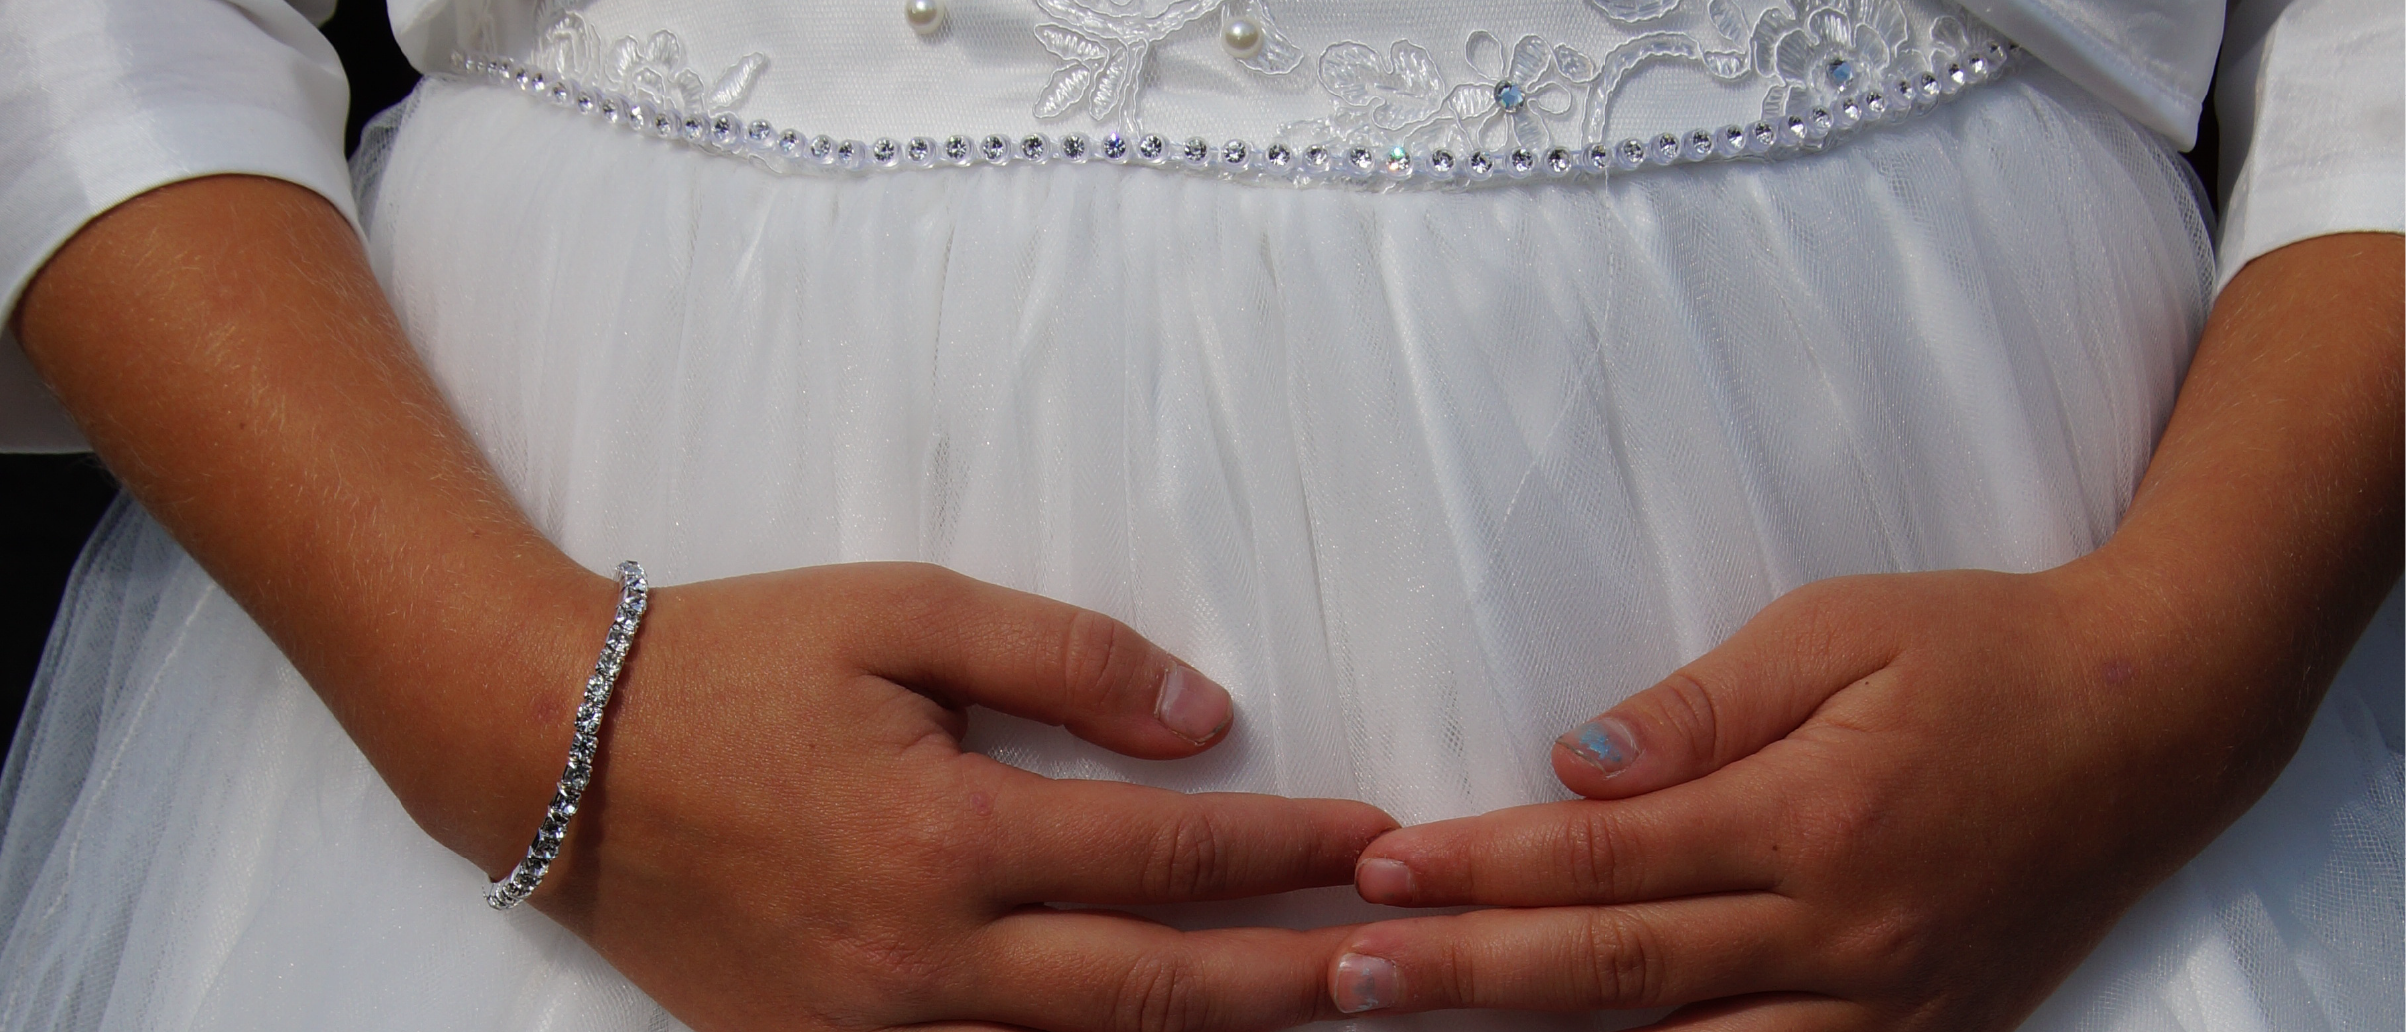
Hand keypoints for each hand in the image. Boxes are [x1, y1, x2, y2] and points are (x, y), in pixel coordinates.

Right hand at [14, 179, 1394, 1031]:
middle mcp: (922, 960)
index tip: (1376, 838)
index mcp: (947, 833)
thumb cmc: (737, 660)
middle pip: (1155, 995)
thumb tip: (1207, 718)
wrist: (552, 751)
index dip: (1287, 849)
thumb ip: (1065, 659)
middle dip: (1292, 984)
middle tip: (1400, 970)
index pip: (1165, 855)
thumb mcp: (903, 612)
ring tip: (1317, 1026)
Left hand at [1313, 231, 2405, 1030]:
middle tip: (1346, 977)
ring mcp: (1884, 1001)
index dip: (1483, 866)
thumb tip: (1573, 762)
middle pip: (1617, 970)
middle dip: (1468, 976)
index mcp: (1811, 814)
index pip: (1606, 854)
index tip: (1381, 870)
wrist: (2158, 719)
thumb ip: (1701, 704)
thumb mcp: (1839, 630)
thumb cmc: (1983, 650)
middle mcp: (1841, 928)